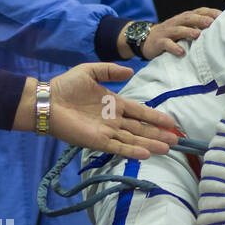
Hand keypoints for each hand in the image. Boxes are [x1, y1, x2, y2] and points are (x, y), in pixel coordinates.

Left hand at [18, 64, 177, 158]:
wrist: (47, 101)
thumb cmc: (66, 86)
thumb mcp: (90, 71)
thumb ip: (110, 71)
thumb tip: (130, 71)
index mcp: (114, 104)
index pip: (140, 112)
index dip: (156, 117)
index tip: (172, 122)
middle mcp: (114, 120)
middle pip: (141, 128)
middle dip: (158, 134)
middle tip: (177, 140)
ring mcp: (106, 131)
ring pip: (133, 139)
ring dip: (151, 144)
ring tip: (168, 148)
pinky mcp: (97, 141)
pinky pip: (118, 147)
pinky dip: (132, 151)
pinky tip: (146, 154)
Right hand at [117, 8, 221, 61]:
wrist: (145, 39)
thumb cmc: (170, 35)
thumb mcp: (183, 28)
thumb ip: (197, 27)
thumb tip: (219, 30)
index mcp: (184, 18)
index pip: (198, 11)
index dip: (209, 12)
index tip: (221, 16)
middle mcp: (176, 22)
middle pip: (188, 18)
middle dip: (200, 20)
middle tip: (211, 23)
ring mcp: (167, 32)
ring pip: (178, 29)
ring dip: (188, 31)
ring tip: (197, 35)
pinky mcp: (159, 42)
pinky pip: (167, 44)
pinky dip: (174, 47)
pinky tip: (181, 52)